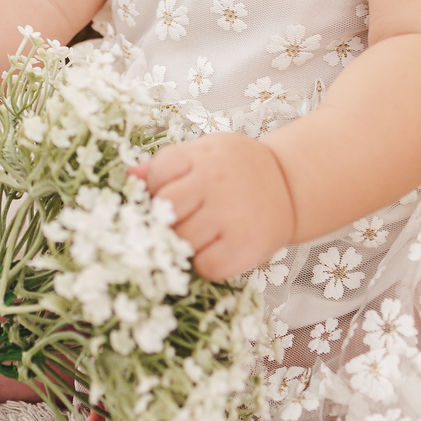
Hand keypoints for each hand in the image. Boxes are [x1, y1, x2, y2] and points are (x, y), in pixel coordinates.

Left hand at [132, 132, 294, 280]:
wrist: (290, 185)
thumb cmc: (237, 170)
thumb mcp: (204, 154)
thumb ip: (167, 165)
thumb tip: (130, 178)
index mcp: (203, 155)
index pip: (158, 174)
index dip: (157, 189)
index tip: (172, 193)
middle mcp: (217, 182)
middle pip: (166, 210)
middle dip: (168, 219)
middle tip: (185, 218)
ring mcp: (232, 215)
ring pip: (182, 241)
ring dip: (186, 243)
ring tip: (205, 232)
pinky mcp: (246, 246)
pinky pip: (205, 266)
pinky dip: (206, 264)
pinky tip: (218, 248)